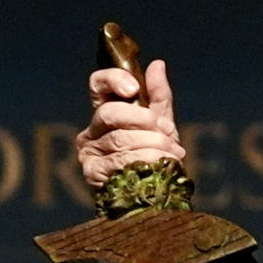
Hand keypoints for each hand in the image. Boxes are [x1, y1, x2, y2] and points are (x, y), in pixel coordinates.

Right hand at [76, 59, 186, 188]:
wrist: (155, 198)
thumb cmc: (154, 160)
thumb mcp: (161, 126)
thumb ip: (158, 97)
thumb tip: (157, 64)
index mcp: (105, 114)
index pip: (98, 85)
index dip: (113, 80)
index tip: (133, 88)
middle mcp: (91, 132)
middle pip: (110, 113)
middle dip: (143, 120)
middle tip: (165, 132)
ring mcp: (89, 154)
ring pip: (120, 139)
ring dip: (153, 144)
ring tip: (173, 153)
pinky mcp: (92, 174)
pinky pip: (120, 161)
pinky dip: (146, 161)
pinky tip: (160, 166)